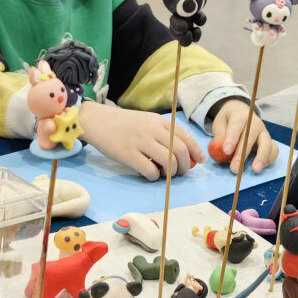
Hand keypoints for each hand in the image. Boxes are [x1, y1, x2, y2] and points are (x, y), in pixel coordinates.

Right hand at [78, 101, 203, 181]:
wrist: (97, 121)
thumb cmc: (123, 123)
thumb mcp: (146, 121)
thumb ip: (163, 133)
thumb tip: (182, 153)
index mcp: (159, 121)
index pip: (185, 136)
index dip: (196, 151)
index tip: (199, 161)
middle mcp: (153, 130)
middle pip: (180, 151)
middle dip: (185, 165)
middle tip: (181, 172)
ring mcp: (141, 142)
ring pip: (168, 162)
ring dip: (172, 173)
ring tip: (166, 174)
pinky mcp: (129, 155)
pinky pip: (150, 171)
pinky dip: (155, 177)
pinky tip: (150, 174)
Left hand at [211, 98, 278, 173]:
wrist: (239, 112)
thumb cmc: (228, 121)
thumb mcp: (219, 124)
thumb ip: (220, 136)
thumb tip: (220, 150)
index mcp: (240, 115)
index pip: (236, 126)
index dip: (231, 139)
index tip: (226, 151)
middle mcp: (255, 123)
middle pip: (250, 137)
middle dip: (242, 154)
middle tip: (234, 168)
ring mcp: (264, 131)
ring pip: (266, 143)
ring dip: (261, 157)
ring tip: (255, 170)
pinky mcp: (269, 140)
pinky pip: (274, 149)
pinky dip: (270, 158)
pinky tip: (261, 167)